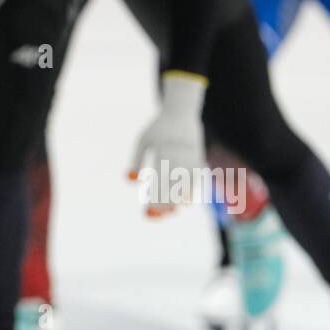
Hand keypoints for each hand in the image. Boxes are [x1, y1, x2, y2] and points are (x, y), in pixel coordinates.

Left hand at [127, 72, 206, 217]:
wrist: (182, 112)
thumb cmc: (158, 129)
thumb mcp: (144, 141)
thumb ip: (136, 160)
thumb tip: (130, 181)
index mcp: (164, 147)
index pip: (158, 176)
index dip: (154, 194)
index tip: (147, 209)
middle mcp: (179, 152)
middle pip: (172, 181)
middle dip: (165, 199)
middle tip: (156, 216)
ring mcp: (191, 155)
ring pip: (186, 181)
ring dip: (179, 198)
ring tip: (171, 213)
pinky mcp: (198, 158)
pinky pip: (197, 178)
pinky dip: (192, 190)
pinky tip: (186, 203)